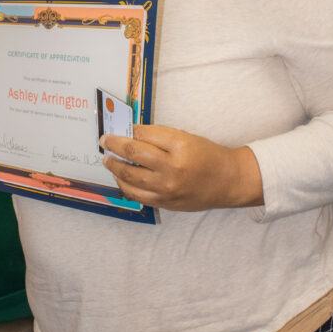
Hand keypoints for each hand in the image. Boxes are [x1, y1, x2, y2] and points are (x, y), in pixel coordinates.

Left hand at [100, 124, 263, 210]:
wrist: (228, 182)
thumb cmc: (208, 156)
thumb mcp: (187, 138)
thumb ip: (159, 136)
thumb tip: (131, 134)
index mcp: (179, 146)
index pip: (143, 135)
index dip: (127, 131)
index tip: (118, 129)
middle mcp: (172, 168)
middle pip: (132, 154)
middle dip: (113, 146)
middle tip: (104, 141)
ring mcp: (167, 188)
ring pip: (129, 177)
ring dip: (113, 167)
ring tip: (107, 160)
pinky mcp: (165, 202)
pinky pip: (136, 194)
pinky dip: (124, 185)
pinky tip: (120, 177)